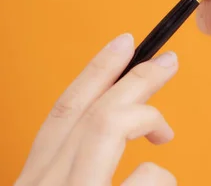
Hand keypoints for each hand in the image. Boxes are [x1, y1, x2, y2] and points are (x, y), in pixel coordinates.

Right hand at [15, 33, 178, 185]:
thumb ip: (79, 169)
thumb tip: (121, 138)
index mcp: (37, 177)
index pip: (64, 111)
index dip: (96, 71)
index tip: (125, 43)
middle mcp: (46, 182)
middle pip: (93, 109)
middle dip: (136, 78)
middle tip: (168, 61)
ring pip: (108, 124)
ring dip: (148, 115)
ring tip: (165, 133)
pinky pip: (145, 176)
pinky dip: (161, 176)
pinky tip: (161, 185)